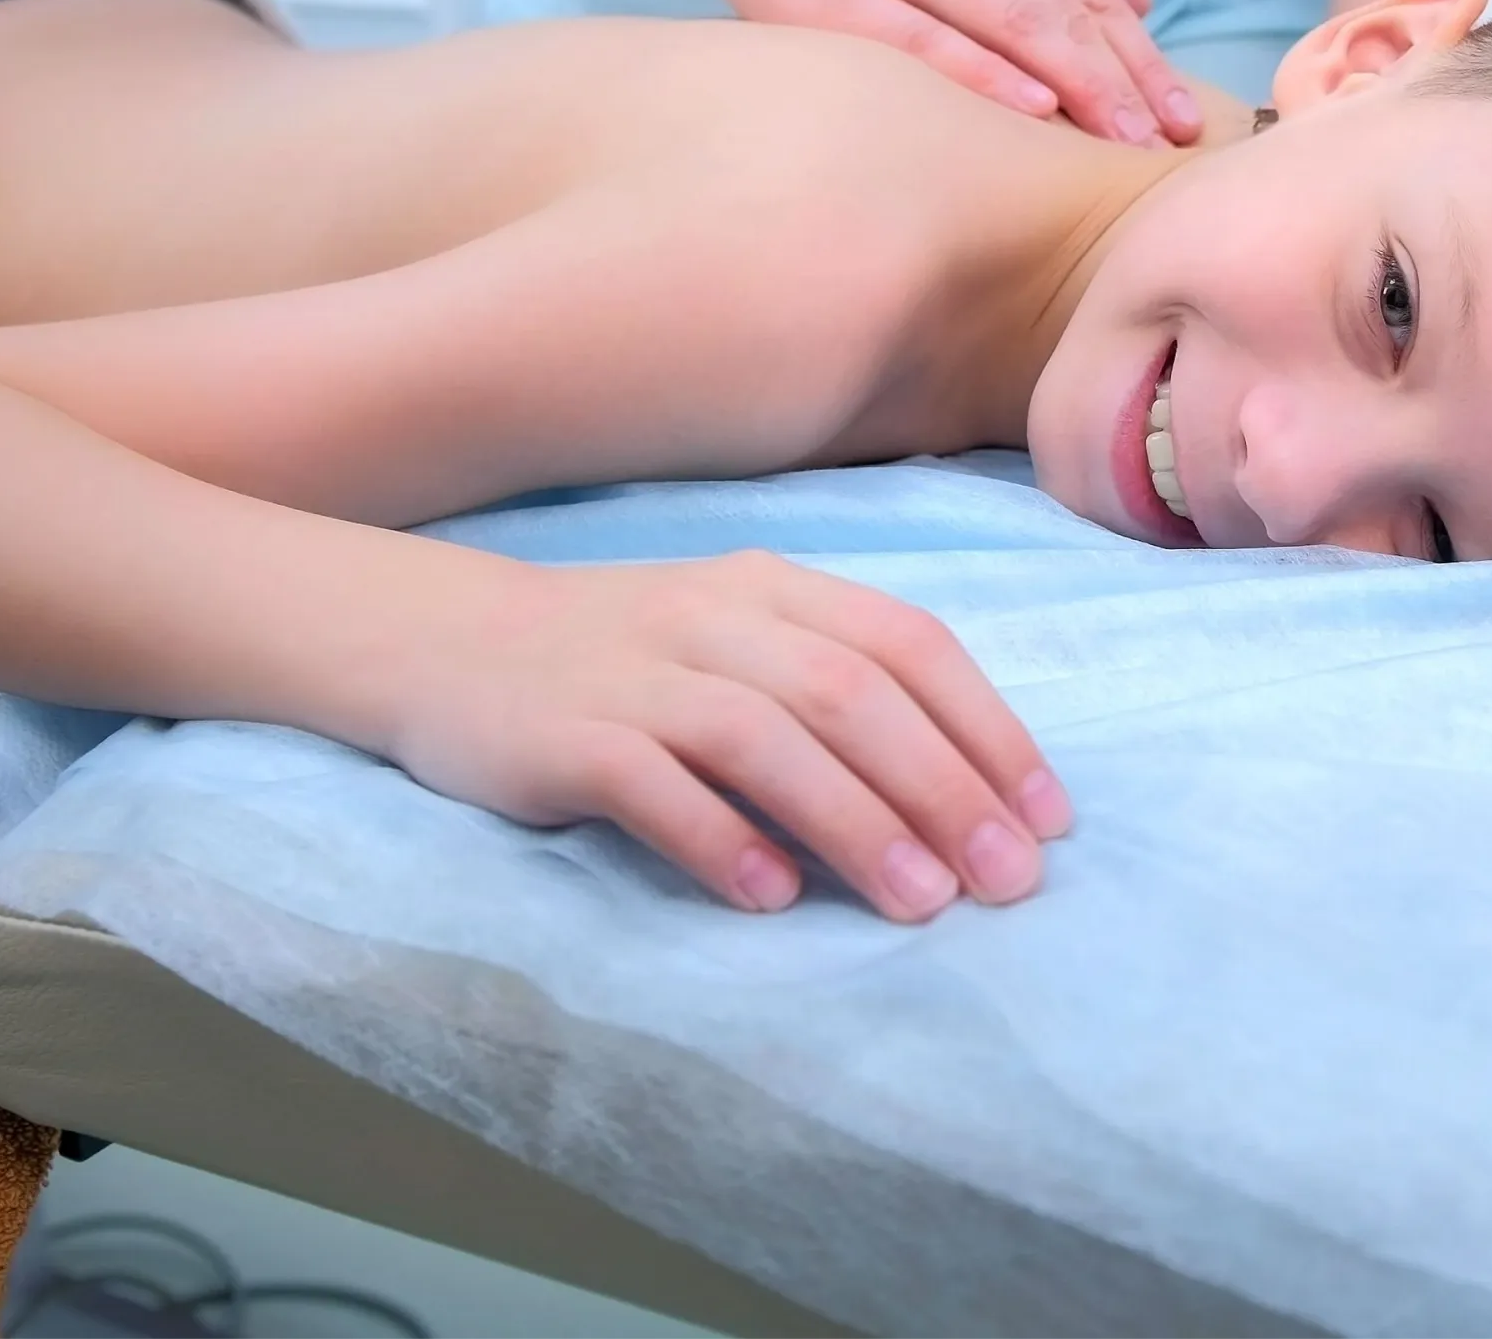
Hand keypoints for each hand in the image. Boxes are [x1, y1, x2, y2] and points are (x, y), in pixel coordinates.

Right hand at [383, 549, 1071, 921]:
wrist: (444, 643)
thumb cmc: (624, 658)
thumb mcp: (736, 641)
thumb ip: (835, 691)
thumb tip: (965, 797)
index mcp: (773, 588)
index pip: (908, 644)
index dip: (988, 728)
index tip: (1047, 818)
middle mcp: (714, 618)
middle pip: (853, 694)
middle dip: (945, 789)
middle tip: (1007, 882)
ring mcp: (636, 673)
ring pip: (765, 737)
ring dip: (855, 821)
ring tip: (919, 903)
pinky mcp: (565, 736)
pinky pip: (650, 783)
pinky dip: (717, 837)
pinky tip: (770, 898)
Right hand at [668, 0, 1202, 147]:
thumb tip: (1138, 0)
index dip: (1143, 59)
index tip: (1188, 122)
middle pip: (1064, 10)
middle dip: (1124, 80)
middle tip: (1169, 147)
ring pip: (1011, 19)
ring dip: (1076, 79)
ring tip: (1121, 137)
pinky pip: (924, 36)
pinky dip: (982, 67)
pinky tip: (1029, 103)